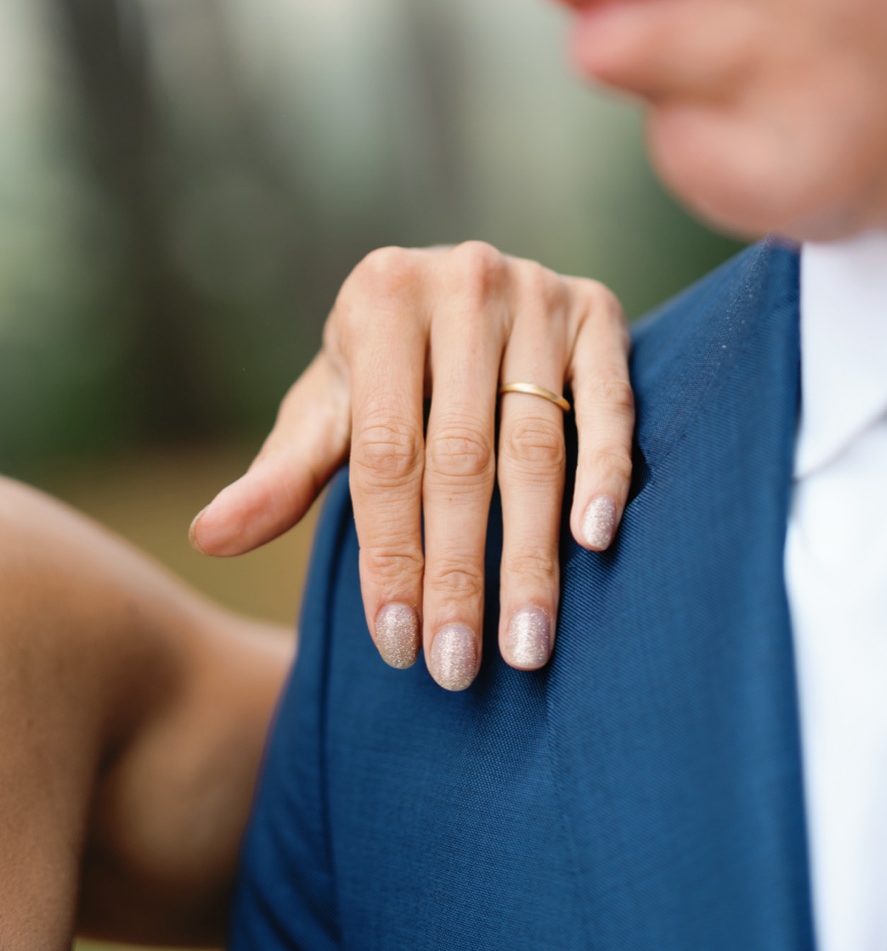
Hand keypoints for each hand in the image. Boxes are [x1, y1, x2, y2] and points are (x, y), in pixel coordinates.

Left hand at [188, 243, 634, 688]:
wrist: (472, 283)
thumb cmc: (393, 368)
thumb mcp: (334, 406)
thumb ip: (284, 473)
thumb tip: (210, 539)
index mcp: (381, 299)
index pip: (386, 453)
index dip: (391, 554)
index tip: (397, 646)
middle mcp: (462, 284)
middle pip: (463, 459)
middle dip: (460, 575)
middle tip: (459, 667)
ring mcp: (539, 293)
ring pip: (538, 446)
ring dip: (534, 556)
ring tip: (527, 644)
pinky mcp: (601, 312)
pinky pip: (610, 407)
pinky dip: (606, 475)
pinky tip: (595, 542)